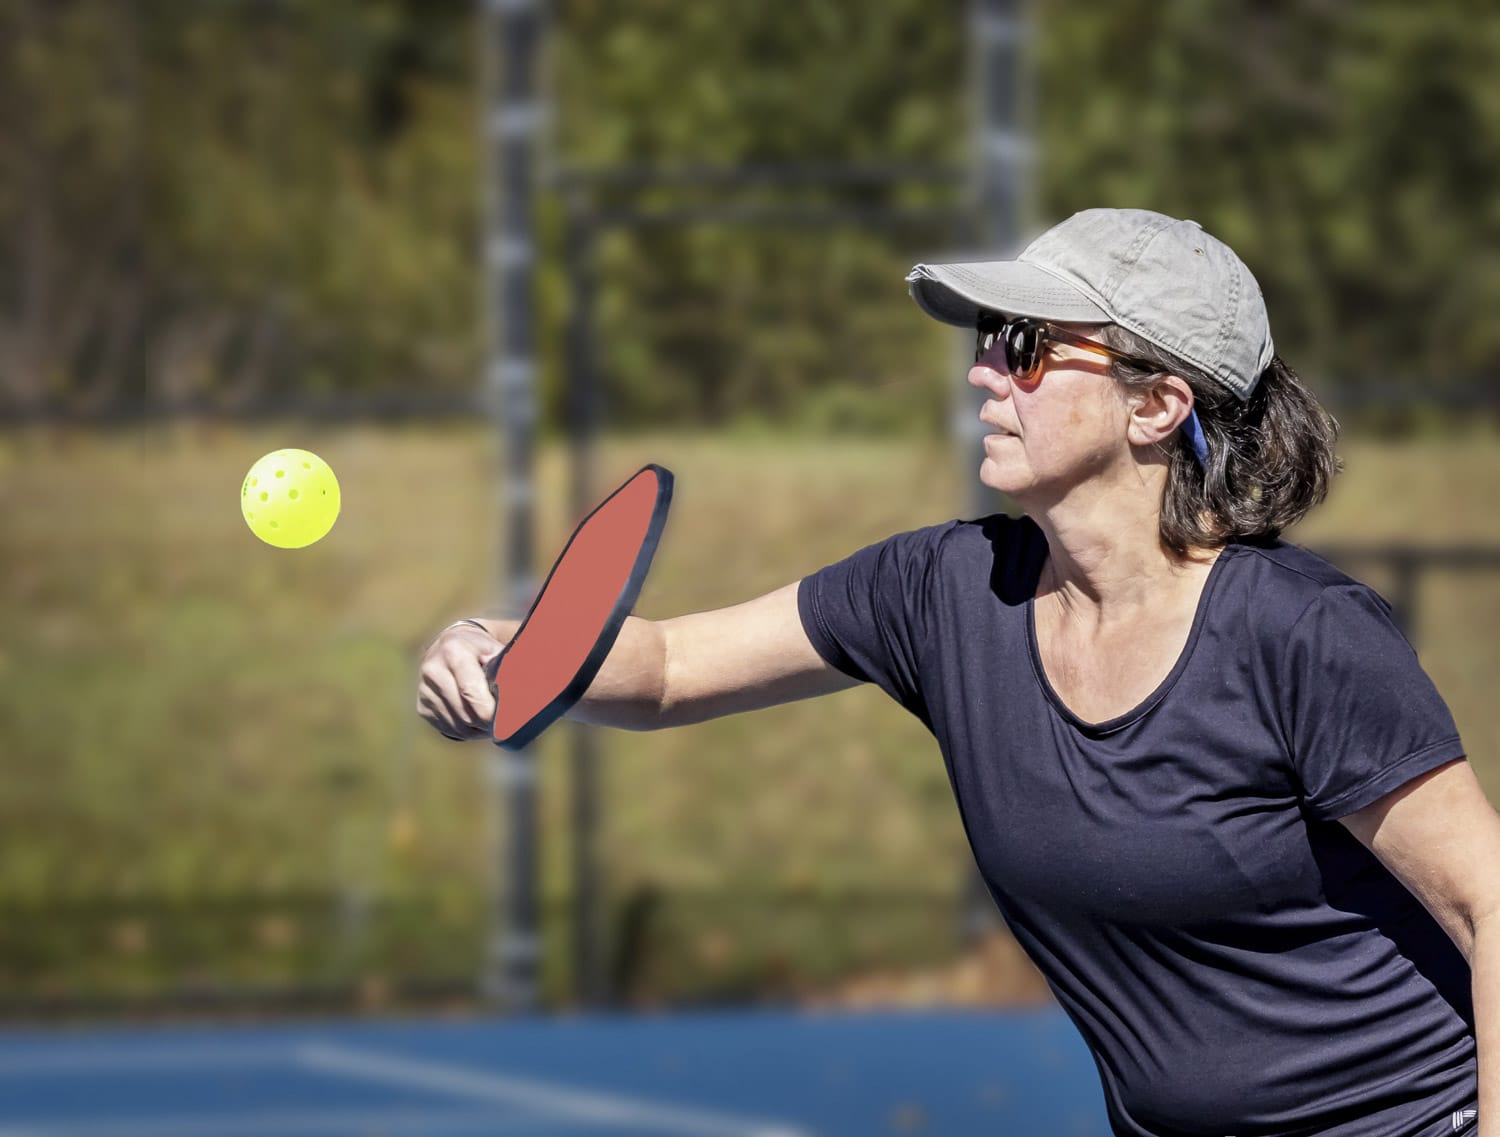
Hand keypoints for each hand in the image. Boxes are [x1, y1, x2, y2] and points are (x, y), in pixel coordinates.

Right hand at [416, 621, 509, 740]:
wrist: (451, 644)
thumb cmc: (482, 648)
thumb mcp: (495, 648)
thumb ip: (508, 666)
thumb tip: (528, 688)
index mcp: (454, 652)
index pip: (471, 691)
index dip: (490, 711)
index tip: (505, 719)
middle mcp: (433, 669)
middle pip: (465, 713)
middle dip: (486, 722)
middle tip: (502, 722)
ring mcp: (424, 690)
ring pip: (457, 725)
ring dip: (477, 729)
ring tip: (490, 721)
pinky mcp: (422, 705)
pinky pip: (447, 728)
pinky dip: (465, 731)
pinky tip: (475, 721)